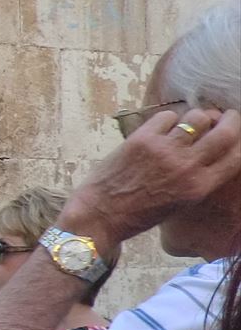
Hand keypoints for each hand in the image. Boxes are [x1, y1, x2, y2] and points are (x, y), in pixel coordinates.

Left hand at [61, 106, 240, 248]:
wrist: (101, 214)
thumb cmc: (141, 212)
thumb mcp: (181, 202)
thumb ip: (200, 177)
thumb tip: (212, 148)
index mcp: (200, 186)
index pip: (237, 156)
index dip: (240, 139)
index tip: (237, 132)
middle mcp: (187, 167)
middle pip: (225, 132)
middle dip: (230, 119)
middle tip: (227, 115)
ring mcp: (165, 151)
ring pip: (197, 118)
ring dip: (198, 117)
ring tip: (191, 121)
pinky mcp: (142, 139)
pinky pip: (166, 116)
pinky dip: (168, 118)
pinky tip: (163, 126)